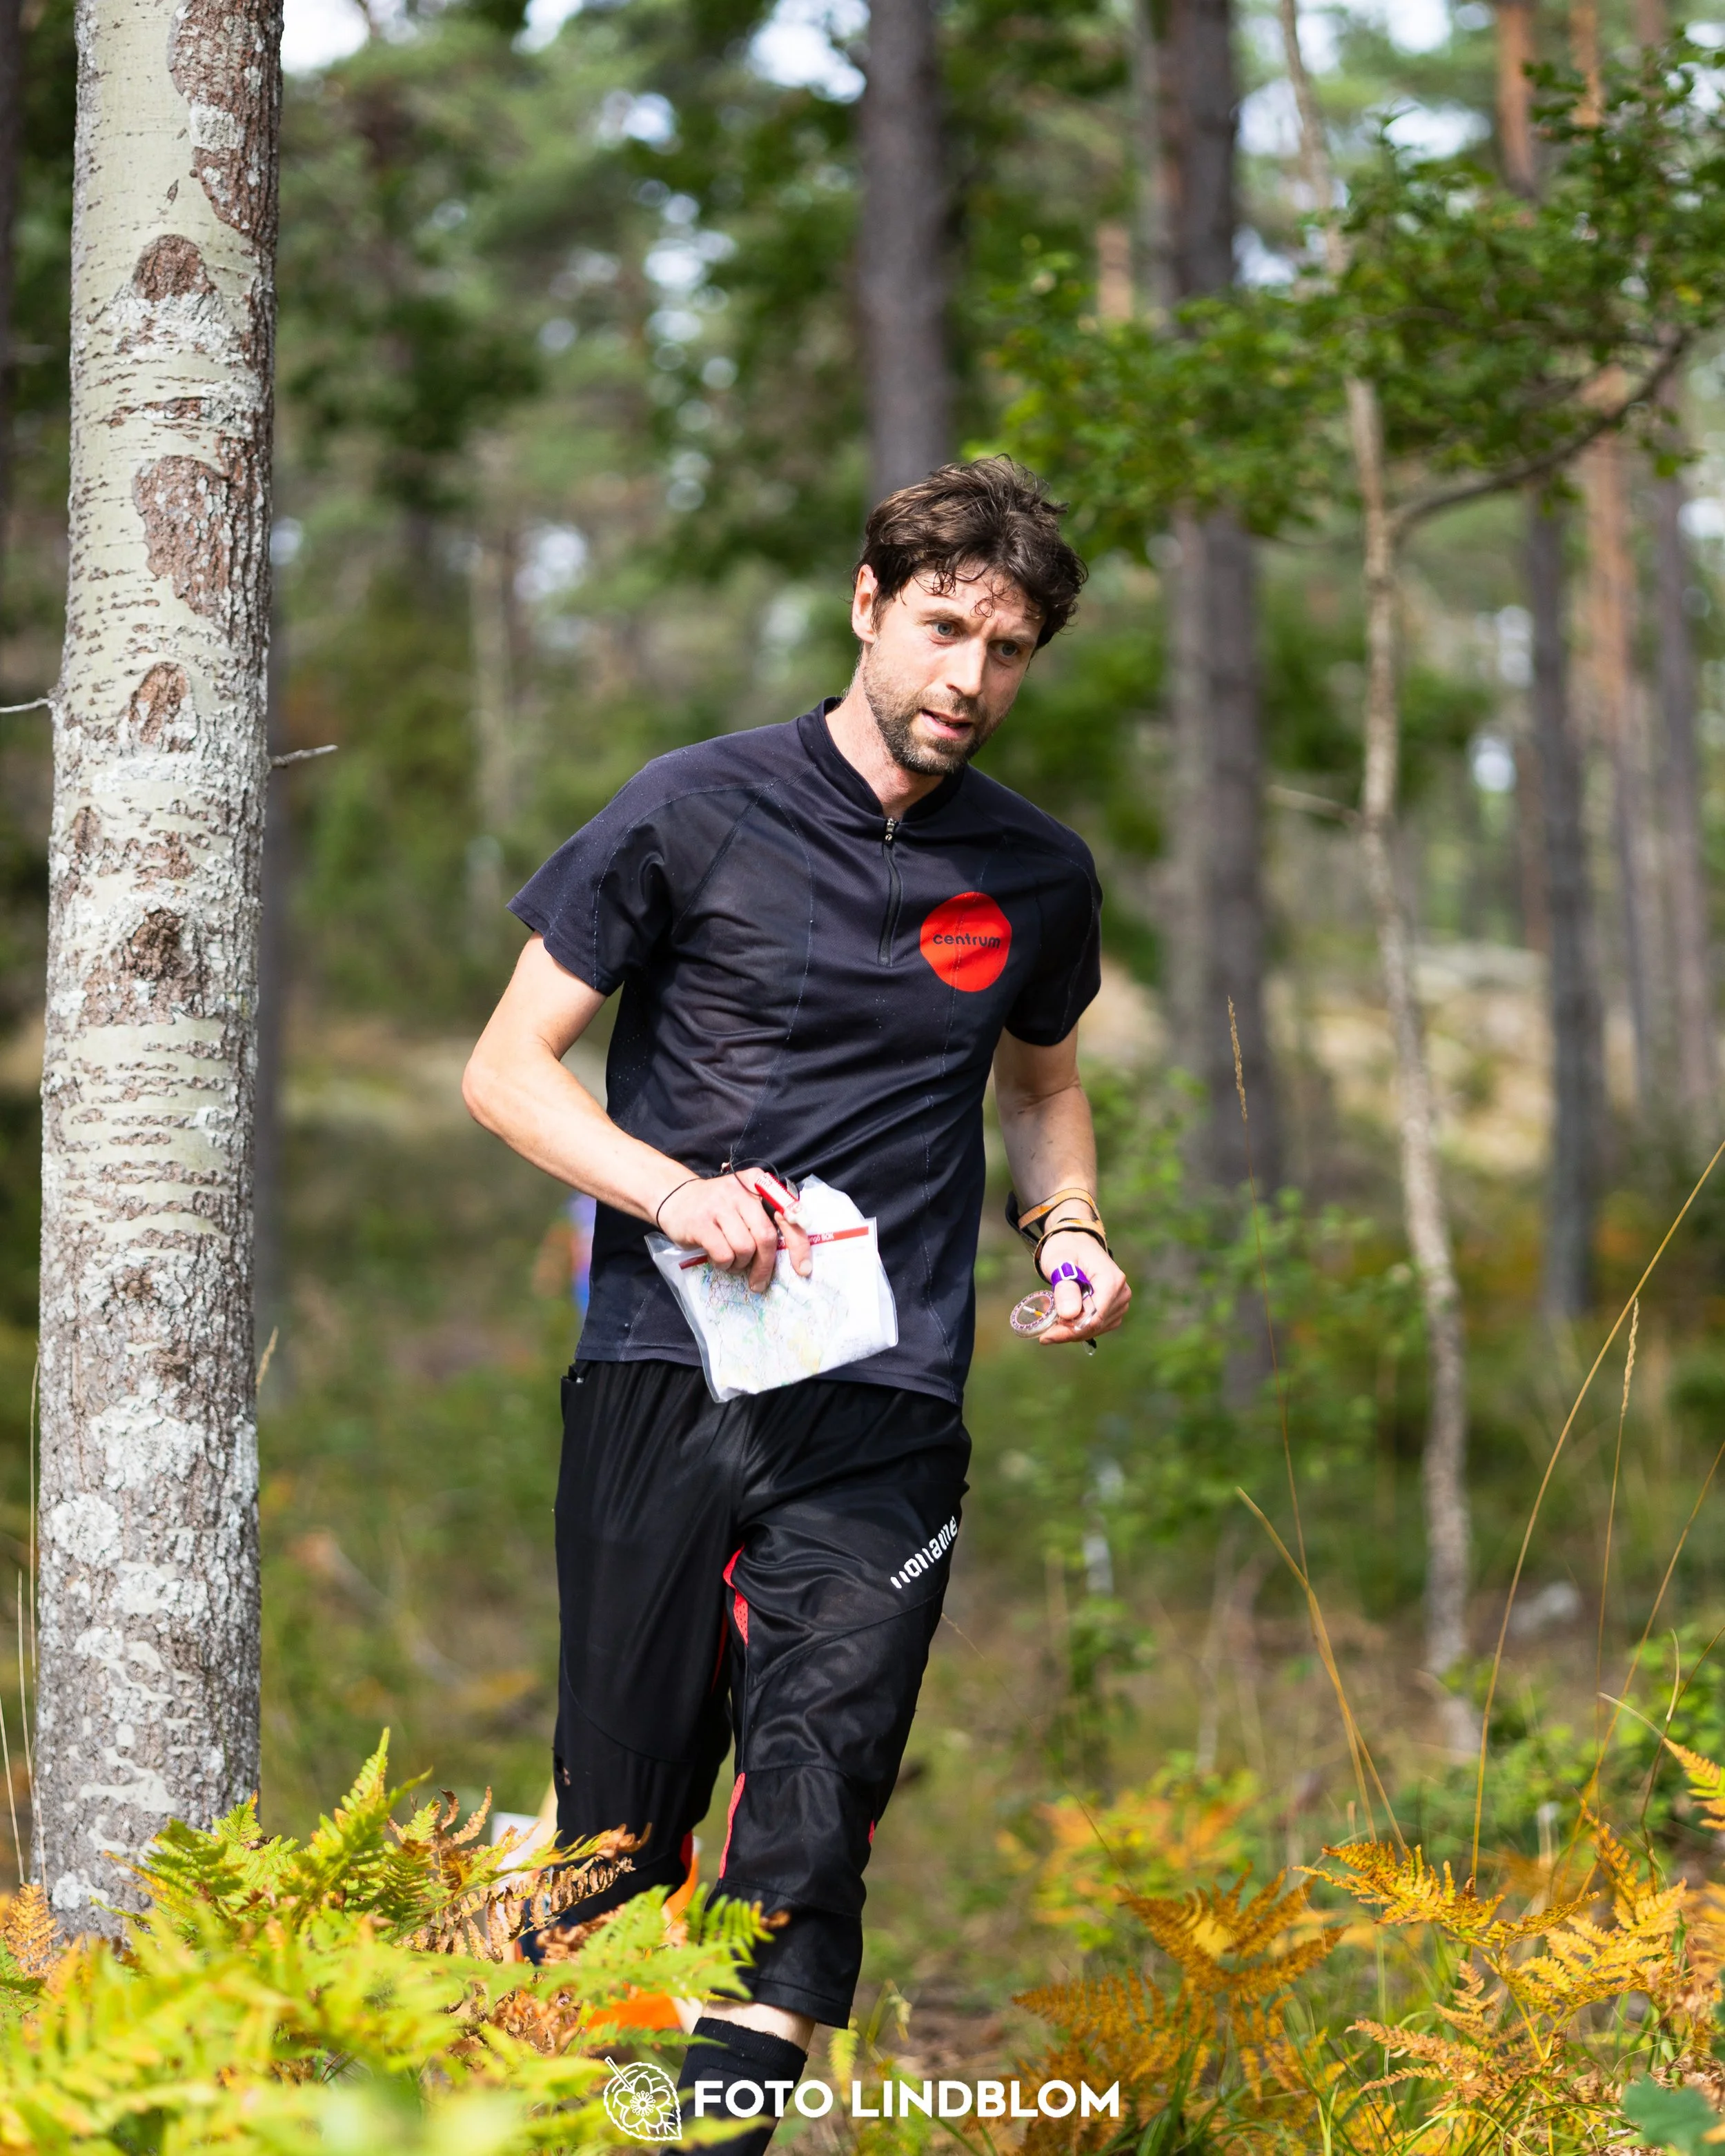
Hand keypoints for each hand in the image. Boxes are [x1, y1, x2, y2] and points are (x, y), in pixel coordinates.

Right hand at [656, 1172, 812, 1291]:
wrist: (675, 1197)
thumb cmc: (718, 1207)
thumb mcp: (744, 1202)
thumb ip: (766, 1219)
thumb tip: (792, 1255)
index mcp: (758, 1183)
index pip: (788, 1215)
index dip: (798, 1244)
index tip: (803, 1268)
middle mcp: (741, 1190)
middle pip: (766, 1236)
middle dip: (765, 1265)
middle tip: (760, 1282)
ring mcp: (719, 1205)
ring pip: (745, 1248)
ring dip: (740, 1264)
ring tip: (731, 1262)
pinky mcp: (700, 1222)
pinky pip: (723, 1254)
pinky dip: (724, 1264)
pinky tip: (717, 1259)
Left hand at [1036, 1230, 1130, 1346]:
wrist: (1076, 1241)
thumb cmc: (1066, 1249)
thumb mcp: (1059, 1263)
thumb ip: (1065, 1288)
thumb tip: (1069, 1315)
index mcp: (1111, 1281)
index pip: (1094, 1318)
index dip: (1070, 1331)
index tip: (1046, 1336)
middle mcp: (1121, 1293)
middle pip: (1095, 1325)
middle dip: (1068, 1332)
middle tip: (1044, 1332)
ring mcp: (1120, 1301)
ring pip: (1096, 1328)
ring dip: (1073, 1331)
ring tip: (1052, 1323)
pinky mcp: (1114, 1308)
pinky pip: (1098, 1325)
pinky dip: (1080, 1327)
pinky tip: (1065, 1321)